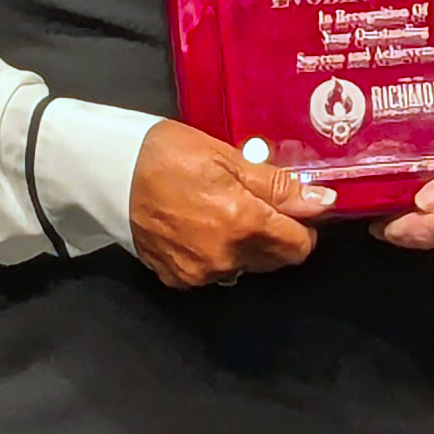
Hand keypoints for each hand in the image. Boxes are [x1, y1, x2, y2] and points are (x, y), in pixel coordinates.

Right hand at [128, 122, 334, 287]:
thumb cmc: (170, 153)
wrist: (109, 170)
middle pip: (275, 260)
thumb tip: (324, 203)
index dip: (303, 225)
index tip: (292, 205)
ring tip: (221, 210)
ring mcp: (199, 274)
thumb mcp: (227, 157)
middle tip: (255, 201)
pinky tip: (198, 226)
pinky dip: (216, 254)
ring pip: (244, 267)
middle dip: (276, 234)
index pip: (299, 246)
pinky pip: (214, 272)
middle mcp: (225, 259)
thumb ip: (277, 186)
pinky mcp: (177, 280)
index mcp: (242, 224)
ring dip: (245, 245)